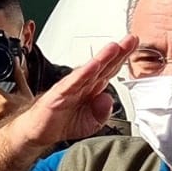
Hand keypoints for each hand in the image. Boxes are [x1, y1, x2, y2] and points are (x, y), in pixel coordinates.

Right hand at [14, 34, 137, 148]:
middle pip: (103, 65)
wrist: (38, 131)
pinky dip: (83, 73)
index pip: (110, 70)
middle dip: (118, 52)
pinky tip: (93, 65)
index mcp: (91, 89)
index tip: (133, 45)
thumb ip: (102, 113)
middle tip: (130, 39)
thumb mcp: (90, 124)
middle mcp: (82, 84)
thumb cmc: (61, 122)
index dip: (122, 58)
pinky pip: (73, 82)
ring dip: (102, 58)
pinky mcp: (59, 94)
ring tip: (115, 47)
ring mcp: (70, 87)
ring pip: (89, 70)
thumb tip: (108, 100)